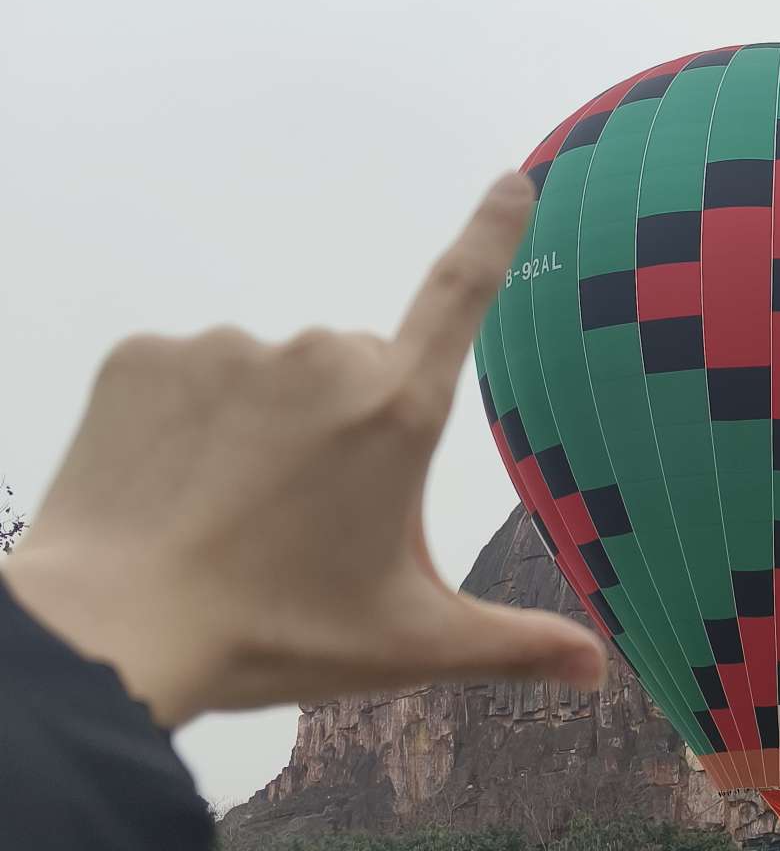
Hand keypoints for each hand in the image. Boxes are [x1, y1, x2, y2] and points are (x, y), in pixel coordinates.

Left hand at [6, 176, 606, 725]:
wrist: (110, 635)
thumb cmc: (274, 636)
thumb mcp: (408, 644)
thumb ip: (514, 646)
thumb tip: (598, 672)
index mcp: (398, 409)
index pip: (462, 293)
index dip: (492, 232)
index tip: (514, 179)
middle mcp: (323, 355)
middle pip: (350, 375)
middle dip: (339, 430)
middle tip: (302, 524)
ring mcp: (228, 348)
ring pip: (264, 380)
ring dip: (256, 431)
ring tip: (226, 521)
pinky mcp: (145, 357)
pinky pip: (183, 380)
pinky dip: (180, 428)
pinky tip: (169, 493)